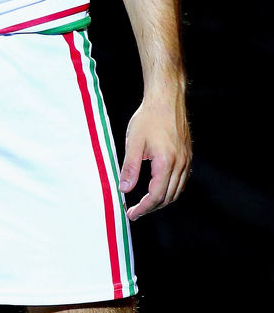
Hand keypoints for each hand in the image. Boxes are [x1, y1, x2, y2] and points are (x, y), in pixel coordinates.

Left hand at [120, 84, 190, 220]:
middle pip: (168, 197)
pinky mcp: (187, 155)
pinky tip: (159, 187)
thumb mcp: (133, 143)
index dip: (143, 208)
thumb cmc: (149, 118)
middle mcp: (180, 163)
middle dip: (152, 207)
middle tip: (136, 211)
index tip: (132, 213)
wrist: (166, 99)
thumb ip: (129, 168)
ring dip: (162, 200)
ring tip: (146, 203)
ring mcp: (186, 159)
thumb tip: (124, 189)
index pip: (156, 195)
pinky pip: (182, 180)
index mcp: (166, 162)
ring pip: (177, 190)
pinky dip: (171, 189)